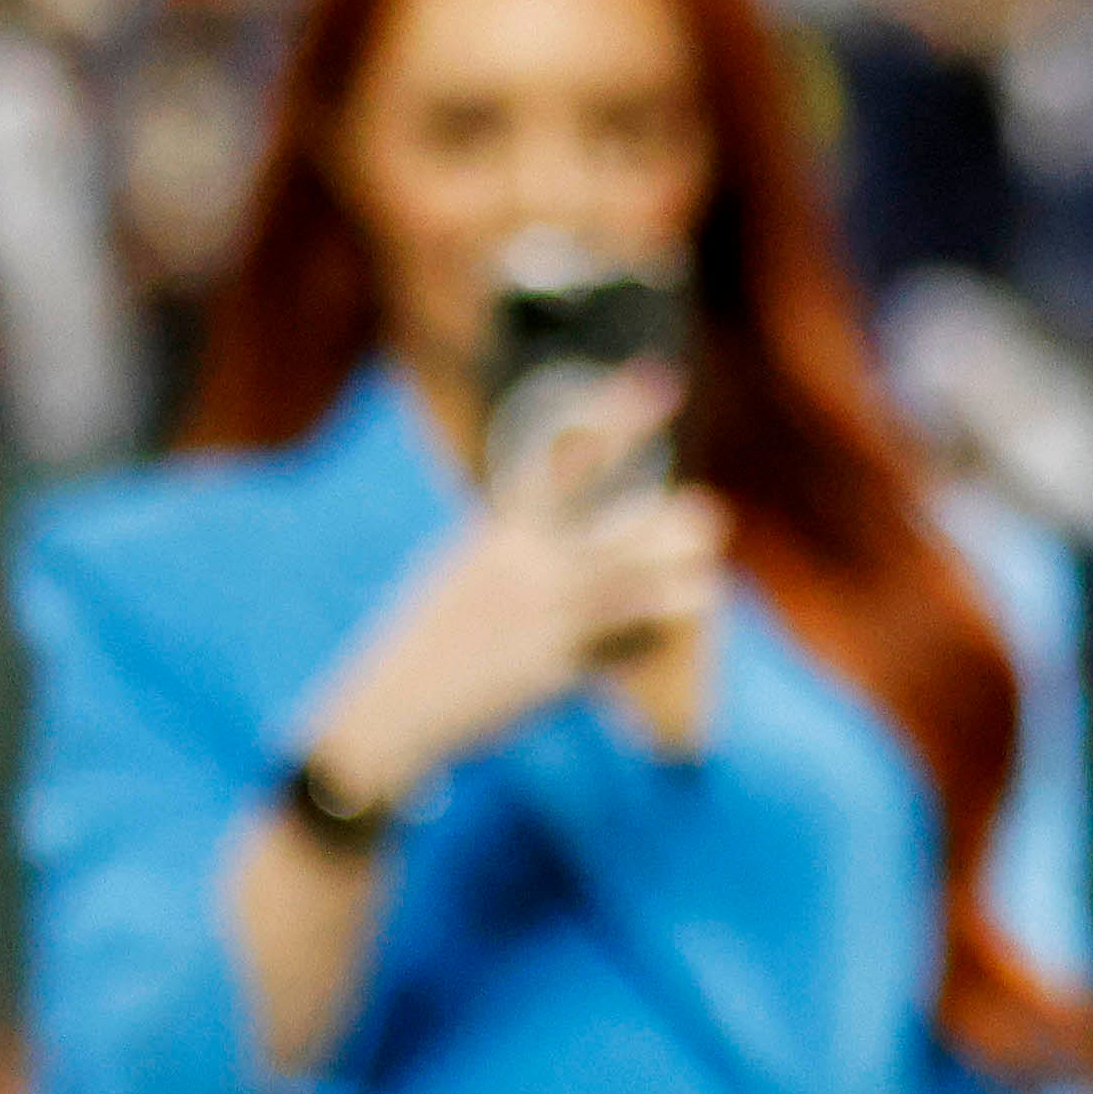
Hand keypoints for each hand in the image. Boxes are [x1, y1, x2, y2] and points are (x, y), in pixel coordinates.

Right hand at [302, 371, 726, 806]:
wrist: (387, 712)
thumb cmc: (431, 636)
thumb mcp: (465, 569)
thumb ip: (515, 538)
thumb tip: (550, 518)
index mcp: (501, 532)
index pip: (565, 463)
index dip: (617, 420)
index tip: (663, 380)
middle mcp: (526, 565)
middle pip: (625, 527)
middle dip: (677, 523)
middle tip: (705, 517)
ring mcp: (542, 617)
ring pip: (641, 586)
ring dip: (682, 582)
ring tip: (698, 581)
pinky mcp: (554, 668)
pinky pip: (627, 645)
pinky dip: (653, 638)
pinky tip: (660, 638)